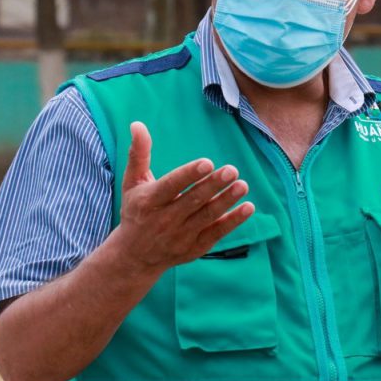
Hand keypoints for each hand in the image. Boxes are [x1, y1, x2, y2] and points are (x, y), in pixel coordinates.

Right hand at [113, 121, 253, 274]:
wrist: (135, 256)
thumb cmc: (136, 211)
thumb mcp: (132, 183)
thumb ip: (138, 154)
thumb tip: (137, 124)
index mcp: (149, 201)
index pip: (171, 186)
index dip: (189, 175)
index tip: (207, 162)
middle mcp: (164, 220)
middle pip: (192, 201)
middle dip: (213, 185)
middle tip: (232, 170)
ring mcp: (180, 236)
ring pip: (207, 217)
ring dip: (226, 201)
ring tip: (243, 185)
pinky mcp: (194, 248)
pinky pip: (216, 233)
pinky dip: (232, 222)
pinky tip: (248, 208)